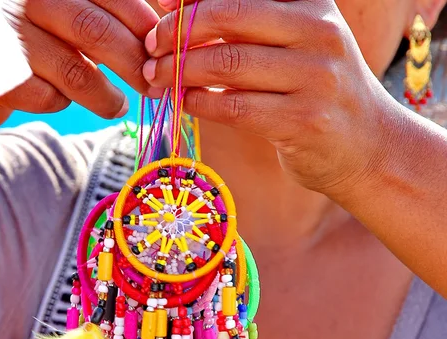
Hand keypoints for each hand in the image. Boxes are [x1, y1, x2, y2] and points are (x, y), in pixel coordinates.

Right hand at [0, 0, 159, 130]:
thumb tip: (153, 27)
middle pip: (98, 32)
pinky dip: (63, 101)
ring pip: (78, 70)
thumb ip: (91, 9)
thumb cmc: (12, 25)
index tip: (163, 44)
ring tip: (118, 104)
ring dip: (107, 96)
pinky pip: (48, 95)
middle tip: (152, 84)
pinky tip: (64, 97)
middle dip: (135, 64)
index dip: (145, 20)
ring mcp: (10, 35)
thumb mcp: (52, 5)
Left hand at [143, 0, 397, 197]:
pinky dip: (201, 104)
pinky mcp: (303, 121)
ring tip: (158, 79)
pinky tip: (184, 102)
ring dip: (181, 72)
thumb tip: (180, 12)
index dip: (190, 6)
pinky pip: (236, 108)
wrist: (366, 145)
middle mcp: (318, 32)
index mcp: (313, 5)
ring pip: (228, 65)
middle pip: (229, 19)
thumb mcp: (295, 47)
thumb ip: (249, 29)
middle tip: (150, 51)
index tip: (157, 19)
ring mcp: (315, 77)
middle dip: (179, 34)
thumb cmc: (318, 93)